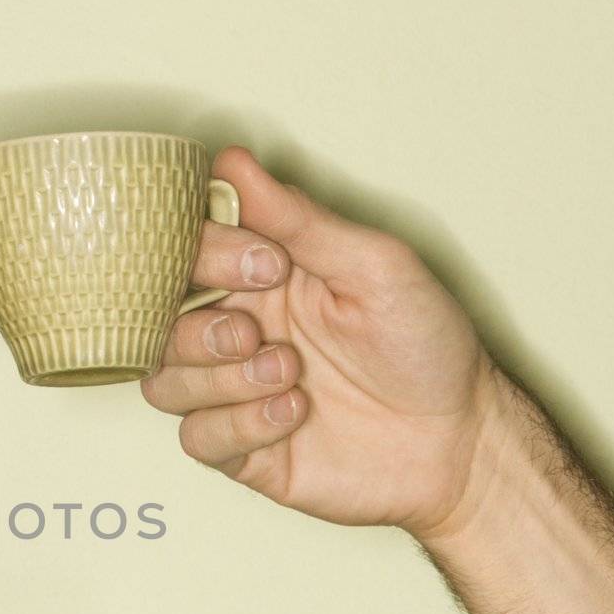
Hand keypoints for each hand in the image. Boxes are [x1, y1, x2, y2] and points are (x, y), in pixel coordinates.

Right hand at [141, 148, 497, 536]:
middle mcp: (237, 330)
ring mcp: (233, 393)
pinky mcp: (241, 450)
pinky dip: (241, 425)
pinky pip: (196, 438)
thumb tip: (234, 163)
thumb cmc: (426, 346)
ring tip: (287, 374)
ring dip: (221, 378)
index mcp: (258, 278)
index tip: (266, 264)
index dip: (204, 254)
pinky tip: (294, 414)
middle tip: (257, 331)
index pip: (184, 251)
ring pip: (162, 382)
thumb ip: (299, 220)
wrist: (458, 441)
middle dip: (201, 327)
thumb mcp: (375, 266)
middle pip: (155, 322)